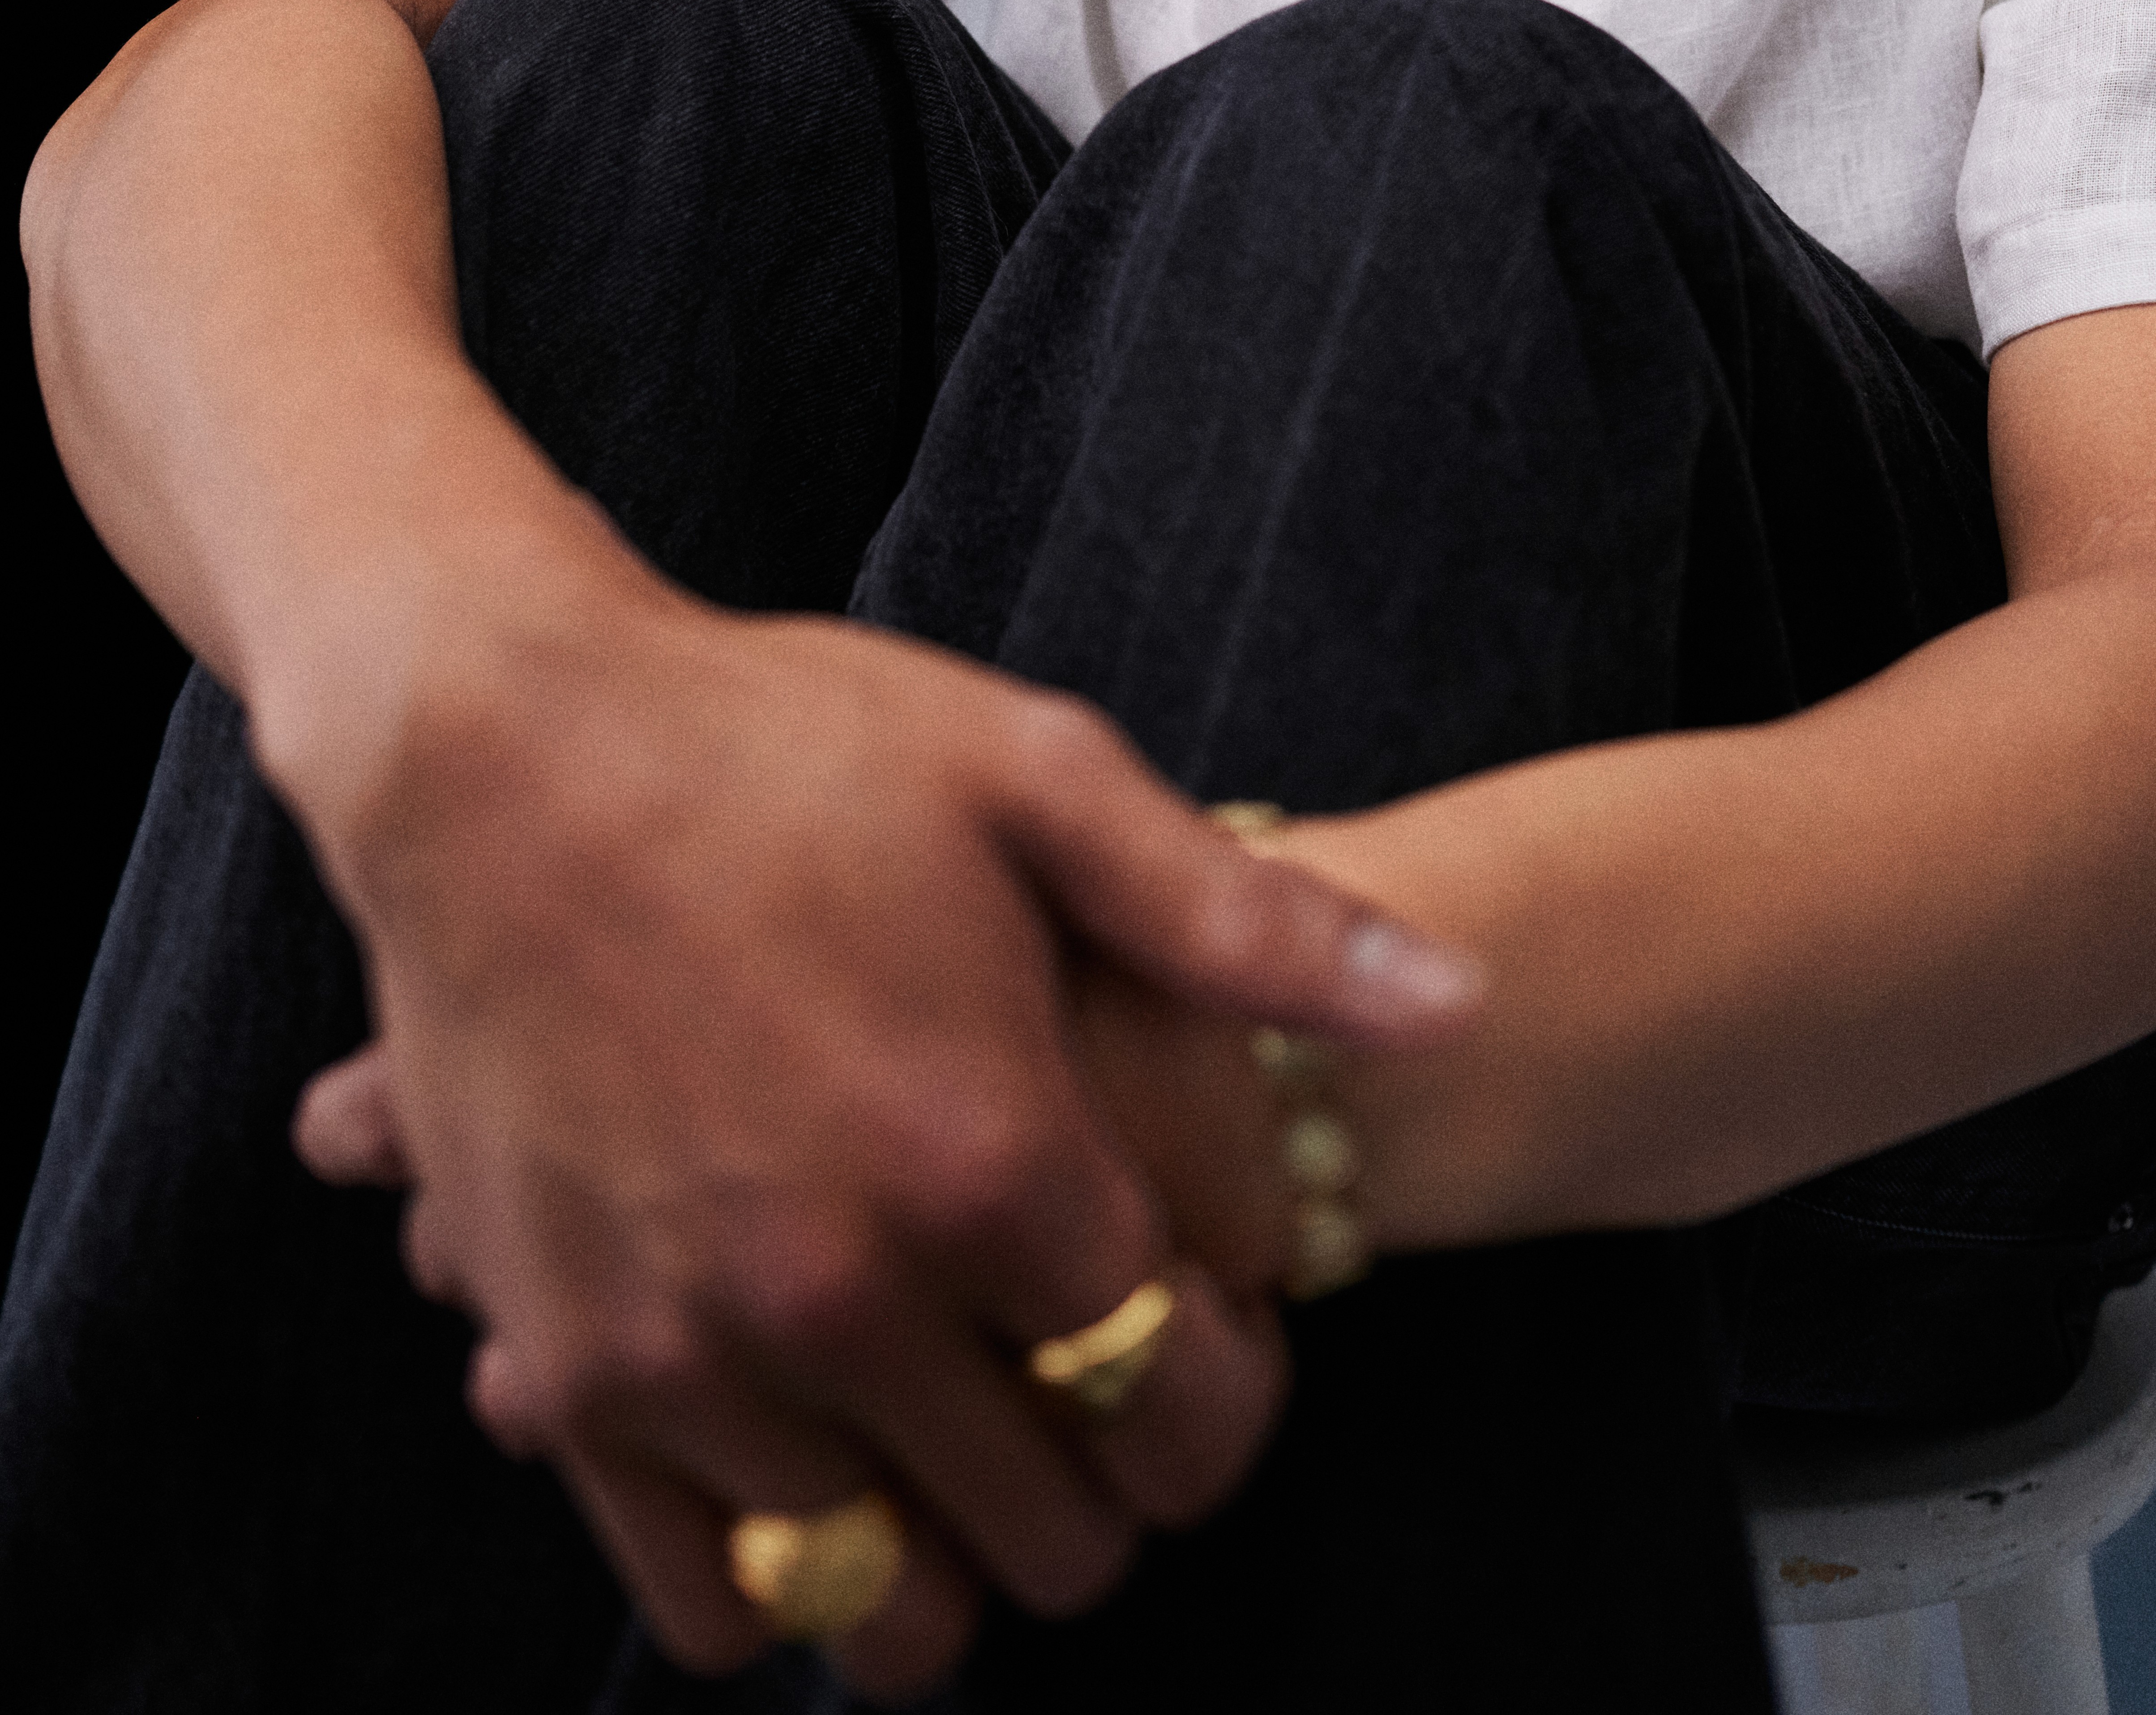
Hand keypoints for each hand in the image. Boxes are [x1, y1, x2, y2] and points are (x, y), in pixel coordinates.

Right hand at [293, 580, 1475, 1683]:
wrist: (501, 745)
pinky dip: (783, 1582)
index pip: (1184, 1402)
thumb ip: (1248, 918)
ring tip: (962, 1440)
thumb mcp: (1036, 775)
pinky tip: (821, 1473)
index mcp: (987, 1155)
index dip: (1234, 1384)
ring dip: (954, 1555)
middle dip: (1111, 1480)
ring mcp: (693, 1351)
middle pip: (1054, 1527)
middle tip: (1092, 1378)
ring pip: (886, 1607)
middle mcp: (846, 1288)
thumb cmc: (777, 742)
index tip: (1211, 1322)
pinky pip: (706, 1603)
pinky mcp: (571, 1373)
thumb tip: (1459, 1000)